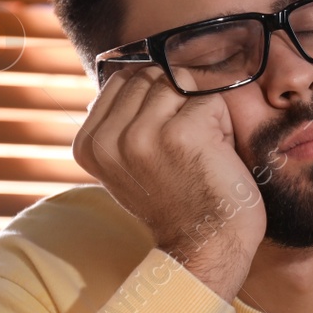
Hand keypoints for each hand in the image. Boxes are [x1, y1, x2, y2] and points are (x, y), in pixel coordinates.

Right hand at [73, 66, 264, 302]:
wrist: (205, 246)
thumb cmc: (178, 200)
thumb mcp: (132, 161)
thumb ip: (124, 118)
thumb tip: (133, 66)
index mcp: (88, 142)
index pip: (125, 79)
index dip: (158, 96)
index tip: (170, 135)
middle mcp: (108, 138)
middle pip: (153, 75)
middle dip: (180, 101)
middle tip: (191, 147)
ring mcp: (142, 135)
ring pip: (181, 82)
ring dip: (202, 110)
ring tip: (203, 150)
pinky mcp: (182, 135)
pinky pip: (210, 98)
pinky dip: (223, 122)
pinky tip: (218, 155)